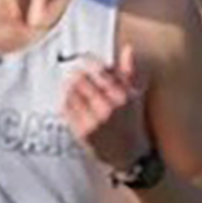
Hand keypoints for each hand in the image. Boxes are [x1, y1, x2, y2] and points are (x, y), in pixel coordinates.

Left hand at [63, 44, 150, 171]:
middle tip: (73, 72)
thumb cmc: (131, 120)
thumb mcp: (136, 96)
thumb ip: (130, 72)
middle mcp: (109, 107)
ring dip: (68, 86)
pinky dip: (65, 101)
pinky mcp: (83, 132)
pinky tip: (67, 99)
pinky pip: (67, 110)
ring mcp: (94, 121)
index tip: (84, 60)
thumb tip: (127, 48)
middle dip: (76, 74)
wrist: (128, 154)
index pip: (100, 70)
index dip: (89, 63)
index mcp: (123, 96)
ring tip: (69, 84)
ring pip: (71, 93)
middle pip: (82, 80)